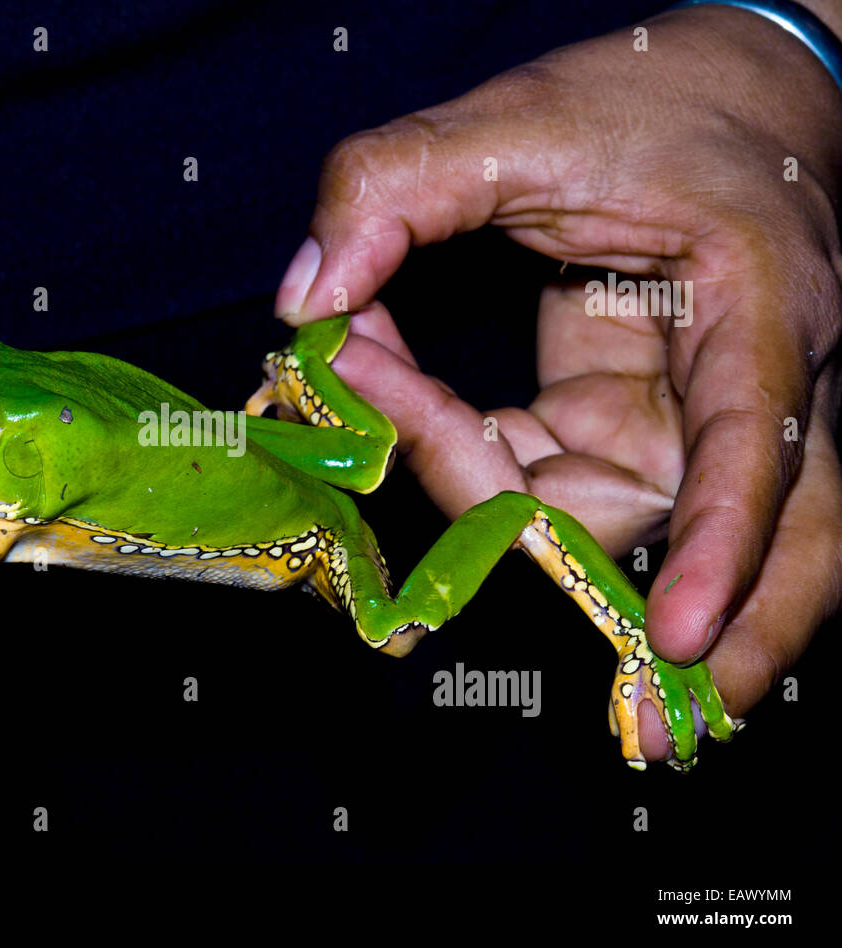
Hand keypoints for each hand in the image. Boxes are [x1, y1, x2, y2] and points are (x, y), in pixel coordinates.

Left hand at [275, 6, 841, 760]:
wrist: (711, 87)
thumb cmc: (647, 95)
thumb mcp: (525, 120)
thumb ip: (400, 186)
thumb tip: (308, 298)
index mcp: (758, 311)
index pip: (758, 449)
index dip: (722, 548)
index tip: (679, 636)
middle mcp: (744, 387)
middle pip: (764, 547)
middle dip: (712, 635)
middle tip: (647, 734)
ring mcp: (688, 417)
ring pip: (619, 524)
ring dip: (483, 500)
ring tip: (361, 382)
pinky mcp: (629, 418)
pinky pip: (549, 475)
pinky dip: (456, 447)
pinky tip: (376, 378)